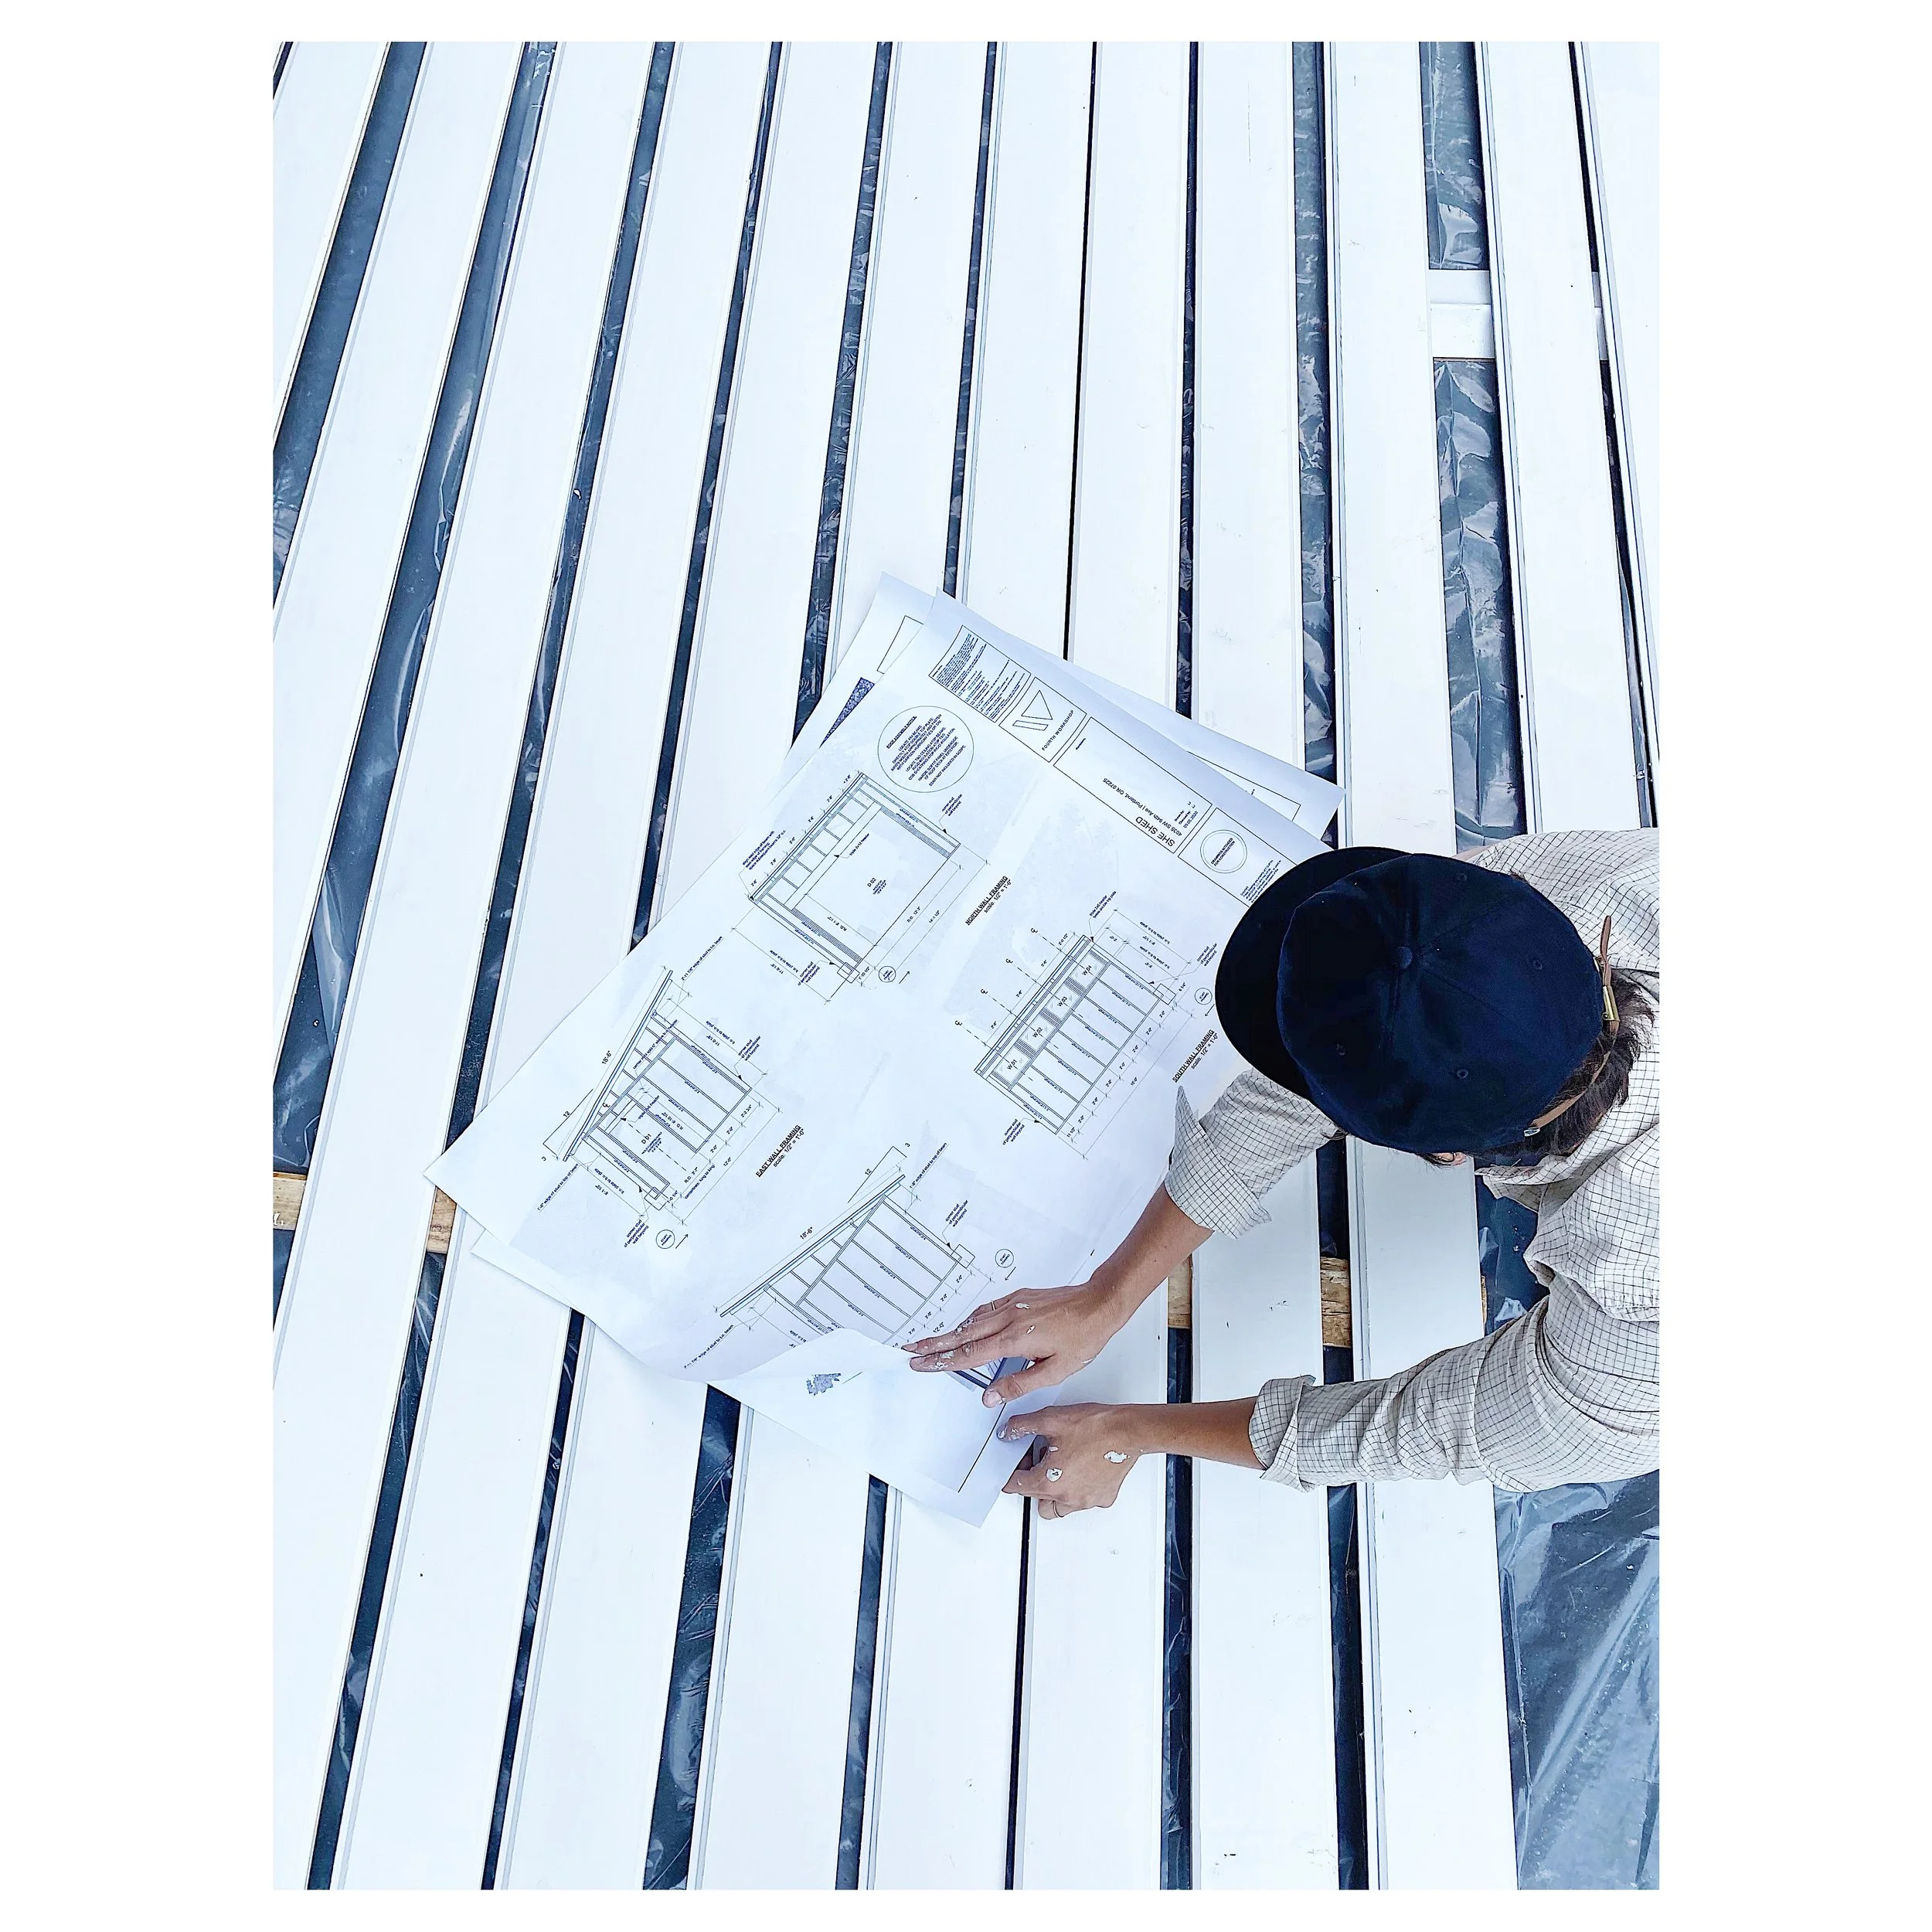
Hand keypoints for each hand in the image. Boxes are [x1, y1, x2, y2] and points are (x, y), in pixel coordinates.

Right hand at [903, 1278, 1134, 1405]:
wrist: (1099, 1302)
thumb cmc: (1083, 1337)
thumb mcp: (1055, 1371)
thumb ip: (1019, 1384)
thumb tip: (989, 1396)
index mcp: (1014, 1340)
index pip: (969, 1354)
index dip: (942, 1361)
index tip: (920, 1363)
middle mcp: (1008, 1319)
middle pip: (961, 1334)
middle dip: (933, 1343)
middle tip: (910, 1348)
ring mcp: (1012, 1305)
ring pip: (972, 1320)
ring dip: (949, 1332)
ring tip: (930, 1341)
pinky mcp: (1019, 1298)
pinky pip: (986, 1310)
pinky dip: (970, 1319)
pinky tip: (966, 1325)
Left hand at [999, 1405, 1145, 1518]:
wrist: (1129, 1431)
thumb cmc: (1097, 1428)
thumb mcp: (1051, 1419)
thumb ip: (1023, 1426)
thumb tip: (1009, 1431)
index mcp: (1049, 1482)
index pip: (1016, 1486)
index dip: (1010, 1473)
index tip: (1012, 1467)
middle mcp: (1066, 1497)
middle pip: (1036, 1499)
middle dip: (1031, 1481)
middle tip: (1035, 1461)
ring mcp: (1086, 1500)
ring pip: (1058, 1507)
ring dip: (1053, 1493)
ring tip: (1056, 1470)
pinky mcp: (1103, 1497)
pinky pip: (1082, 1501)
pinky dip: (1077, 1490)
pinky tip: (1080, 1471)